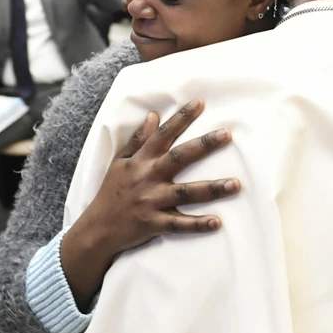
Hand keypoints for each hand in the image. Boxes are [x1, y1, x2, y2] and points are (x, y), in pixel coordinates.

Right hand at [61, 98, 239, 309]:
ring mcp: (151, 201)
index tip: (200, 102)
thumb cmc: (111, 192)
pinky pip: (179, 224)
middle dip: (204, 146)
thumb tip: (153, 115)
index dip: (181, 117)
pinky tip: (218, 222)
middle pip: (179, 158)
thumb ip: (138, 139)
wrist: (96, 229)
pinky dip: (197, 224)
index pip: (163, 134)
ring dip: (211, 189)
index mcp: (141, 160)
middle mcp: (148, 177)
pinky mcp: (153, 224)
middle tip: (227, 134)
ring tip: (236, 184)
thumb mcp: (120, 162)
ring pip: (186, 193)